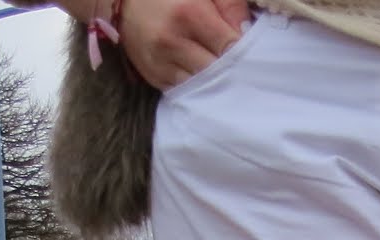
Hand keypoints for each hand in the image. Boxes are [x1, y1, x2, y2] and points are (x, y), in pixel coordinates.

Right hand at [56, 0, 251, 90]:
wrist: (124, 0)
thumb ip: (230, 6)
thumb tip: (248, 33)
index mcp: (189, 15)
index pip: (229, 46)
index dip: (245, 53)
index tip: (255, 56)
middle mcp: (173, 42)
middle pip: (217, 72)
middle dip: (233, 72)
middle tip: (247, 73)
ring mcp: (161, 63)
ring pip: (201, 87)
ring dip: (217, 86)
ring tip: (229, 81)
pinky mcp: (154, 77)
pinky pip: (184, 92)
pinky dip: (198, 90)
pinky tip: (208, 85)